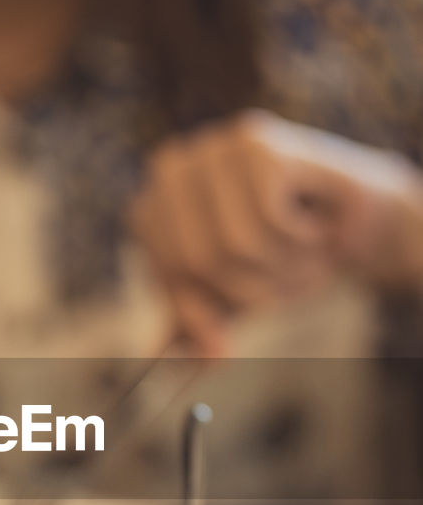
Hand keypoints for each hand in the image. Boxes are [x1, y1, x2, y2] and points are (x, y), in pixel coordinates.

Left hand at [131, 110, 422, 355]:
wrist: (352, 223)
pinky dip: (300, 236)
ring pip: (234, 243)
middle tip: (285, 269)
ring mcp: (211, 149)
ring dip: (281, 261)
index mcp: (151, 209)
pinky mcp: (253, 143)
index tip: (249, 297)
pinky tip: (312, 219)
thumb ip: (200, 326)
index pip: (169, 275)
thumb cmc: (282, 257)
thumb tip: (181, 361)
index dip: (214, 300)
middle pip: (197, 262)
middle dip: (252, 284)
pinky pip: (268, 219)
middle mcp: (170, 170)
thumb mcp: (233, 299)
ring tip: (300, 244)